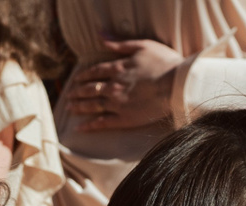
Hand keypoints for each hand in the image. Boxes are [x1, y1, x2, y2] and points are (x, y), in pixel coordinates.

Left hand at [65, 38, 183, 132]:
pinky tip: (79, 128)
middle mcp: (113, 86)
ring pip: (92, 105)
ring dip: (79, 107)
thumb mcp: (142, 45)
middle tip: (68, 96)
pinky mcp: (124, 119)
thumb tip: (101, 37)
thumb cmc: (164, 63)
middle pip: (90, 89)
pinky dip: (89, 126)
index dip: (83, 75)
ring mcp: (117, 104)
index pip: (95, 72)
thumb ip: (120, 43)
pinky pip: (102, 123)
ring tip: (69, 108)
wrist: (177, 84)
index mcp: (117, 68)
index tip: (75, 79)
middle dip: (77, 92)